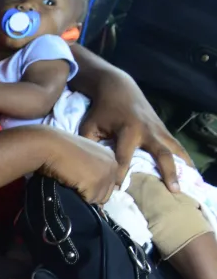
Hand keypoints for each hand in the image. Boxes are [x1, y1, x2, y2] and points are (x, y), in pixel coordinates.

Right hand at [33, 128, 120, 204]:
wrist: (50, 146)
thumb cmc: (60, 149)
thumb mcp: (82, 157)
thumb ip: (92, 170)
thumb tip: (91, 189)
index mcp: (110, 158)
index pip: (109, 184)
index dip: (93, 188)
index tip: (79, 182)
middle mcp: (112, 166)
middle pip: (105, 194)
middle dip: (90, 194)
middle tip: (74, 184)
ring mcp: (105, 175)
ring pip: (97, 199)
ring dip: (84, 196)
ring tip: (71, 185)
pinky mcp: (95, 183)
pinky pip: (88, 200)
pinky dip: (78, 197)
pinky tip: (69, 186)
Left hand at [78, 68, 191, 190]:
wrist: (118, 88)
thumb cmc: (101, 110)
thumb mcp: (89, 127)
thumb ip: (90, 147)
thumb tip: (92, 169)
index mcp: (128, 130)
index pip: (124, 158)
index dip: (120, 175)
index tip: (118, 191)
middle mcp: (147, 130)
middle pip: (161, 154)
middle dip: (167, 172)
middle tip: (173, 191)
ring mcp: (158, 129)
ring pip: (174, 149)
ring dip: (182, 166)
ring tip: (188, 184)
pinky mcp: (163, 129)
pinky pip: (176, 145)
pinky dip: (183, 157)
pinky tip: (190, 171)